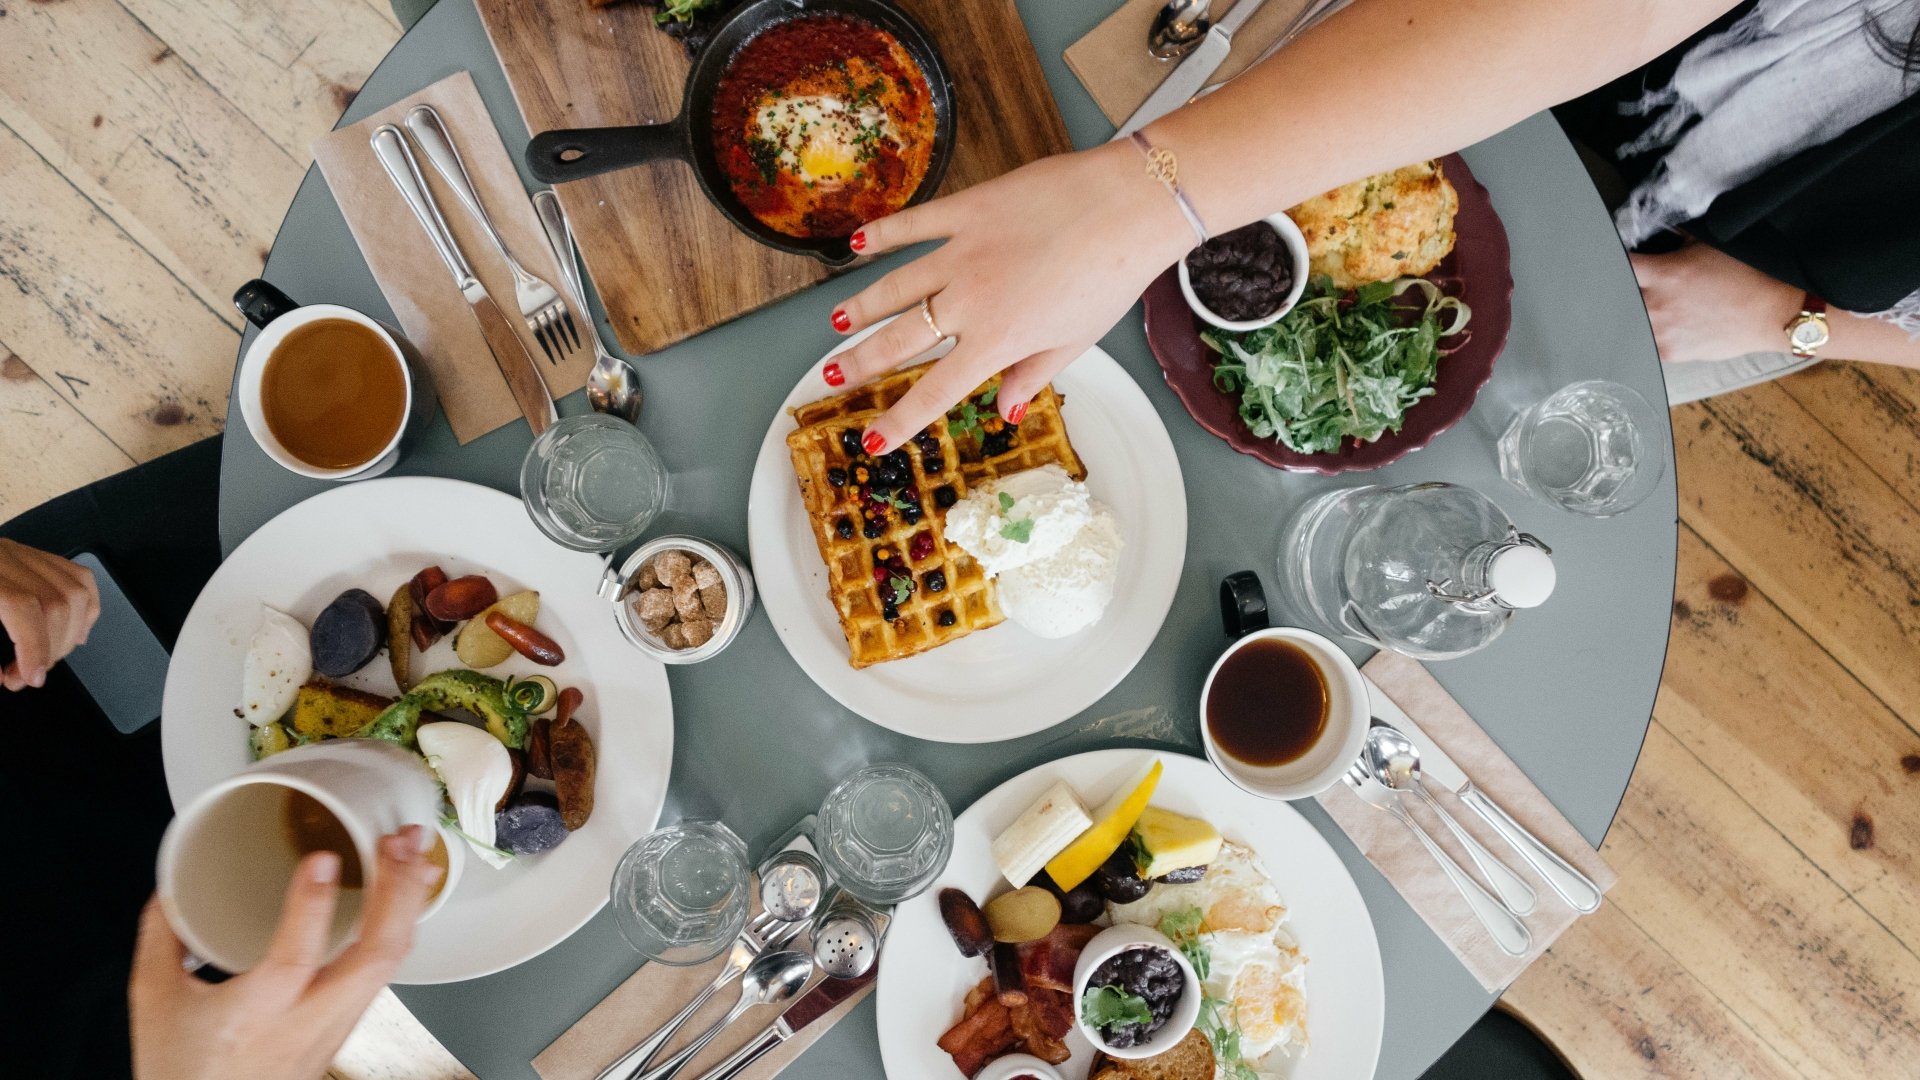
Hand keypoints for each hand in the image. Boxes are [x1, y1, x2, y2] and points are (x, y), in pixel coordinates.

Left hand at [0, 539, 100, 689]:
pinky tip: (72, 633)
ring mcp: (22, 553)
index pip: (23, 605)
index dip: (34, 646)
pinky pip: (79, 579)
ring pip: (75, 591)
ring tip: (45, 658)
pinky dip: (85, 610)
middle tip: (27, 675)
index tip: (31, 677)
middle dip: (51, 649)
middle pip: (56, 601)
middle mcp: (3, 556)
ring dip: (69, 635)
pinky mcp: (34, 556)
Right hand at [130, 827, 439, 1079]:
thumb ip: (163, 937)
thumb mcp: (155, 1002)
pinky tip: (407, 896)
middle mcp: (309, 1021)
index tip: (323, 859)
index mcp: (257, 1015)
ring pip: (390, 964)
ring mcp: (337, 1025)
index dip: (311, 906)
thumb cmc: (184, 1072)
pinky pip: (386, 972)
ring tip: (414, 852)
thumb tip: (172, 887)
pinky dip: (400, 926)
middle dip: (396, 892)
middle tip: (400, 842)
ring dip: (407, 902)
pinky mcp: (347, 1025)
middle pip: (375, 958)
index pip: (294, 959)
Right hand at [826, 141, 1193, 451]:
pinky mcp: (968, 210)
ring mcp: (962, 252)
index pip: (934, 391)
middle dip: (861, 362)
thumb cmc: (1112, 276)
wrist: (1128, 207)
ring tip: (835, 323)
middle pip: (900, 339)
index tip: (872, 441)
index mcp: (997, 341)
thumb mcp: (1076, 341)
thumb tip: (1007, 410)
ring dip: (860, 306)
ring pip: (895, 285)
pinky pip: (915, 225)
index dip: (899, 420)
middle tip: (833, 376)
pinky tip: (858, 244)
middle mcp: (968, 301)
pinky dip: (883, 234)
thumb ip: (1034, 375)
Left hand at [1629, 244, 1805, 363]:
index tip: (1616, 259)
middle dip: (1626, 289)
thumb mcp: (1711, 245)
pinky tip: (1666, 326)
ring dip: (1639, 314)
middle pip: (1621, 296)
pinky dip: (1652, 334)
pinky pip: (1648, 342)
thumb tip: (1661, 234)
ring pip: (1632, 322)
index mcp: (1664, 274)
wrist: (1775, 314)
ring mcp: (1661, 332)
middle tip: (1637, 286)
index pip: (1621, 264)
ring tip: (1656, 307)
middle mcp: (1656, 305)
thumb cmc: (1749, 276)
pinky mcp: (1671, 353)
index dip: (1615, 259)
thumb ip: (1678, 242)